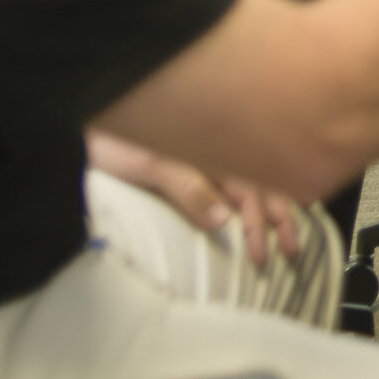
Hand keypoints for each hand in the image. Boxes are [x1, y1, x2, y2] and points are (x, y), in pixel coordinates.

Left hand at [86, 130, 304, 267]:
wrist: (84, 121)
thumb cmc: (115, 143)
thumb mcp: (150, 164)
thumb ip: (189, 189)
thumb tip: (226, 220)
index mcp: (213, 151)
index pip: (250, 191)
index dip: (260, 225)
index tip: (262, 257)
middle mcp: (217, 153)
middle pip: (261, 185)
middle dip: (280, 219)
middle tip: (294, 252)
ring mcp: (208, 157)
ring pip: (254, 182)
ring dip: (275, 208)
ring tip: (292, 232)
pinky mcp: (192, 163)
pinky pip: (235, 180)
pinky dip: (259, 193)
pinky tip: (268, 202)